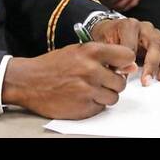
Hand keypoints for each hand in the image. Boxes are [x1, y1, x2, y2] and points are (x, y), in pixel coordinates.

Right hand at [1, 42, 136, 118]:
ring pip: (113, 98)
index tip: (120, 66)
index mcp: (92, 52)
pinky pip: (100, 108)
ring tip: (91, 90)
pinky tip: (82, 98)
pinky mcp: (82, 108)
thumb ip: (104, 56)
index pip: (127, 56)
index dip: (125, 63)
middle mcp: (92, 70)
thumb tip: (131, 67)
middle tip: (101, 81)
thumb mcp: (78, 51)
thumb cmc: (54, 65)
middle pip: (121, 82)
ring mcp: (87, 91)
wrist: (28, 81)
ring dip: (105, 95)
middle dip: (114, 83)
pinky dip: (94, 104)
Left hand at [92, 16, 159, 85]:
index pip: (132, 45)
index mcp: (128, 26)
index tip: (126, 74)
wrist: (111, 29)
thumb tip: (121, 74)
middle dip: (152, 64)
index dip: (129, 61)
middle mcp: (145, 27)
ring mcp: (156, 33)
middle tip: (147, 80)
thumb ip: (110, 58)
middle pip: (155, 43)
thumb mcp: (103, 44)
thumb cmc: (108, 37)